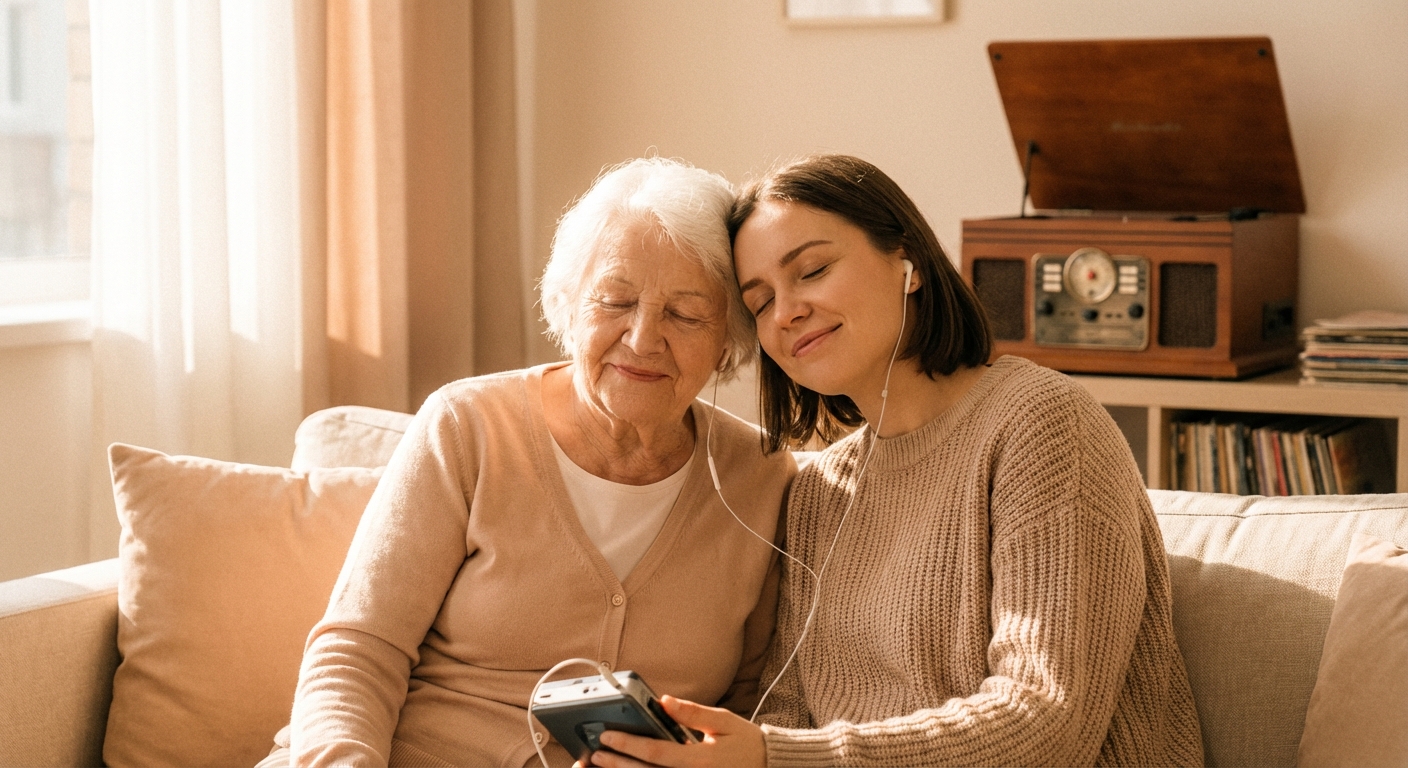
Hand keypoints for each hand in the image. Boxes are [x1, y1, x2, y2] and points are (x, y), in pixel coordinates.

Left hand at [588, 696, 764, 767]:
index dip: (629, 745)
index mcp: (700, 761)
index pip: (656, 753)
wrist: (768, 767)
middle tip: (594, 755)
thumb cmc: (746, 744)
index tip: (607, 736)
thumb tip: (664, 701)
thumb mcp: (722, 722)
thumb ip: (692, 713)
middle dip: (617, 766)